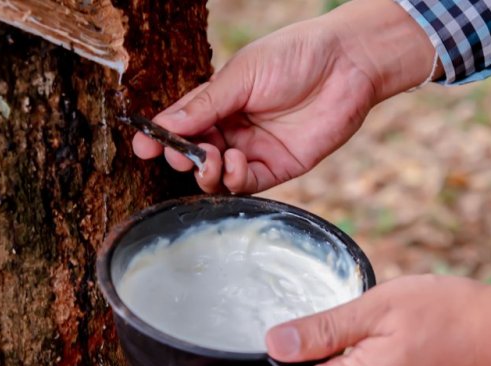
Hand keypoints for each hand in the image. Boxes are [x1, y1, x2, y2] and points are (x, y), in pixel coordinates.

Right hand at [132, 0, 439, 193]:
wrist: (347, 64)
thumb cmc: (295, 56)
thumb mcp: (242, 75)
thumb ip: (205, 104)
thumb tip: (164, 125)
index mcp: (220, 101)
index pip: (182, 125)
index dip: (161, 138)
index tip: (143, 147)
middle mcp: (234, 128)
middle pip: (196, 154)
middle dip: (182, 158)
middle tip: (181, 155)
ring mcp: (256, 149)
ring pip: (218, 176)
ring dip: (207, 173)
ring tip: (212, 159)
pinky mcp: (280, 167)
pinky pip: (248, 184)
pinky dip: (235, 179)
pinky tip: (237, 162)